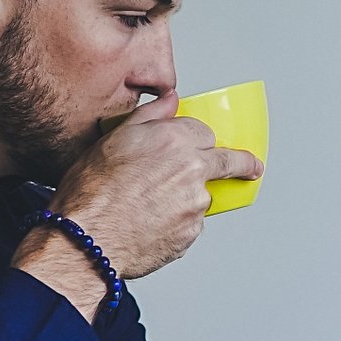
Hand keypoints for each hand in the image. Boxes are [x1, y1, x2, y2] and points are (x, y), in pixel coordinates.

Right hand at [14, 91, 262, 317]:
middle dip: (243, 164)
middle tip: (253, 168)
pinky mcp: (192, 233)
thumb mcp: (113, 140)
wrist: (87, 239)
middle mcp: (193, 170)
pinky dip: (175, 224)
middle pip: (228, 162)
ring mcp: (196, 204)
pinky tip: (148, 224)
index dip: (199, 140)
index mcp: (174, 140)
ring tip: (147, 207)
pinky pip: (189, 225)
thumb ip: (149, 116)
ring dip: (186, 199)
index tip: (206, 146)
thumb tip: (170, 100)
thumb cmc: (91, 192)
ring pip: (201, 196)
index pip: (205, 132)